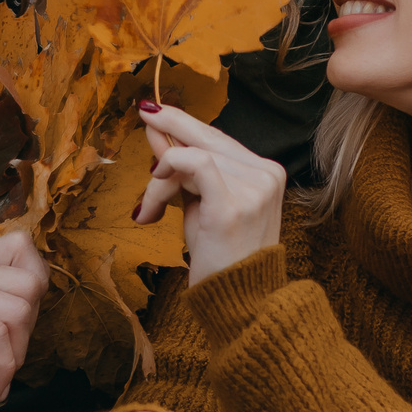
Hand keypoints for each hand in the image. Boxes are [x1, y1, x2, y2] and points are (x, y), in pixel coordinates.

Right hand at [0, 231, 46, 411]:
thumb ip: (2, 310)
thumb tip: (40, 293)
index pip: (19, 247)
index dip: (35, 288)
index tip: (16, 329)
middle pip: (29, 282)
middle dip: (27, 332)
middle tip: (1, 362)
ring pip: (18, 310)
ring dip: (14, 356)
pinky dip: (2, 370)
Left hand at [131, 102, 285, 283]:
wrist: (240, 299)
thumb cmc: (221, 256)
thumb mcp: (200, 203)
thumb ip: (183, 168)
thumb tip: (158, 132)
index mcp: (266, 172)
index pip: (219, 139)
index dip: (186, 124)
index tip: (157, 112)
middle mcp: (266, 174)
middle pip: (207, 139)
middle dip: (171, 128)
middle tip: (144, 115)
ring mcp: (254, 187)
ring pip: (191, 156)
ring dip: (159, 181)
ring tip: (150, 208)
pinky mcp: (234, 204)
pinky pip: (193, 164)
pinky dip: (167, 171)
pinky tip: (154, 192)